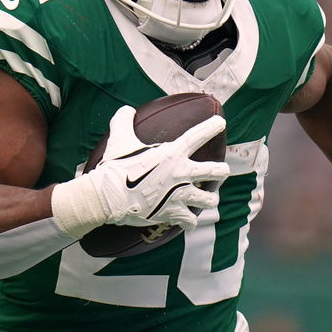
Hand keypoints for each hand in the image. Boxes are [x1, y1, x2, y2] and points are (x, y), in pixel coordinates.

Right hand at [51, 105, 229, 238]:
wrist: (110, 196)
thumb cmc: (116, 166)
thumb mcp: (119, 139)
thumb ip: (124, 121)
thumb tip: (126, 110)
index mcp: (173, 153)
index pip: (198, 135)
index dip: (211, 127)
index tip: (220, 123)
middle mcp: (182, 173)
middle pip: (217, 171)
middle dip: (222, 171)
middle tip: (222, 171)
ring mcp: (180, 195)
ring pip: (209, 200)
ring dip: (209, 199)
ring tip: (208, 199)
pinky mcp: (172, 213)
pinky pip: (190, 221)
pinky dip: (189, 221)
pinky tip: (188, 221)